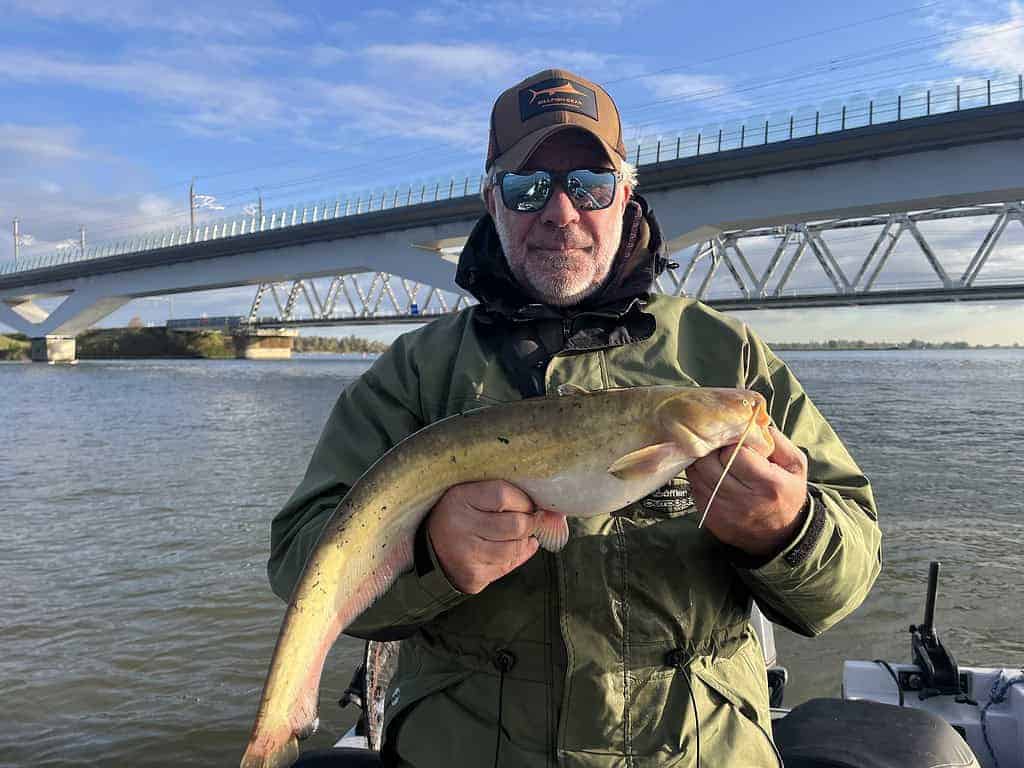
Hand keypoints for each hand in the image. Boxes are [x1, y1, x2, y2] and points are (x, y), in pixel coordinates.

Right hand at [427, 480, 539, 593]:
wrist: (433, 551)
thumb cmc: (462, 516)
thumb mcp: (474, 497)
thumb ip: (510, 498)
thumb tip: (556, 515)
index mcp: (459, 498)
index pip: (503, 495)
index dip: (523, 500)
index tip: (526, 504)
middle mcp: (460, 526)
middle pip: (515, 525)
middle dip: (530, 523)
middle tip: (528, 521)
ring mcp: (465, 554)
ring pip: (515, 548)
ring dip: (523, 541)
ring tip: (516, 536)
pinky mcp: (472, 576)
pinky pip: (507, 566)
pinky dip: (515, 557)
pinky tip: (507, 549)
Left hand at [685, 426, 808, 557]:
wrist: (780, 535)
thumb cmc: (787, 493)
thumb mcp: (795, 465)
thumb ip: (777, 442)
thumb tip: (754, 423)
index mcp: (768, 485)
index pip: (735, 453)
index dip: (732, 442)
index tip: (735, 440)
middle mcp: (743, 500)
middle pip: (709, 463)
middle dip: (712, 448)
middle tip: (719, 443)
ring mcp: (723, 511)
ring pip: (697, 474)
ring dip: (701, 460)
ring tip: (712, 455)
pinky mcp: (710, 517)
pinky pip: (694, 487)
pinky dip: (699, 476)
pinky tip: (710, 472)